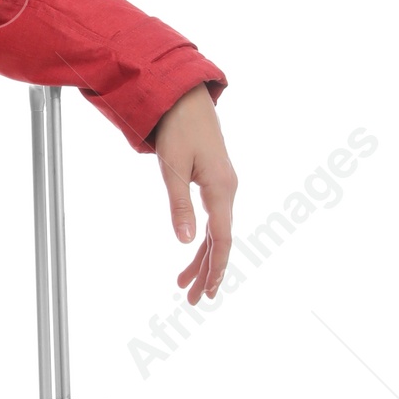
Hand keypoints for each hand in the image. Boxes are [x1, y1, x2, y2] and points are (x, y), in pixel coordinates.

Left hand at [151, 84, 236, 302]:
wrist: (185, 98)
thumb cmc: (178, 129)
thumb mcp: (172, 168)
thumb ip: (179, 206)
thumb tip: (185, 240)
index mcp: (221, 189)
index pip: (222, 238)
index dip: (216, 267)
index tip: (207, 291)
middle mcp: (227, 190)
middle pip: (220, 240)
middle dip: (207, 271)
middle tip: (192, 299)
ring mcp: (223, 187)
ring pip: (216, 231)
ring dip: (202, 258)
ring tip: (184, 284)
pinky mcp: (215, 182)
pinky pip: (213, 218)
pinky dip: (203, 238)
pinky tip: (192, 251)